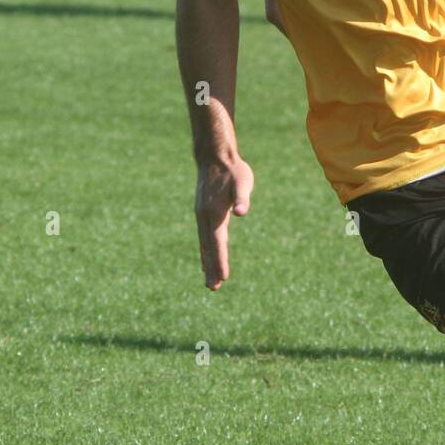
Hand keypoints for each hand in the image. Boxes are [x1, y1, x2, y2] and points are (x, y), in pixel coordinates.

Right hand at [194, 155, 254, 289]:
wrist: (214, 157)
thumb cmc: (233, 170)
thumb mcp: (242, 182)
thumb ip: (242, 197)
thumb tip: (242, 212)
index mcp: (214, 213)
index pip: (218, 242)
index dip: (220, 260)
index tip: (223, 277)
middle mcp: (204, 217)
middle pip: (209, 248)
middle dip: (211, 268)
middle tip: (213, 288)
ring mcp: (202, 216)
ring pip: (205, 245)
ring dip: (207, 263)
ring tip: (209, 282)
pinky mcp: (203, 214)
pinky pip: (204, 238)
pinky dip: (206, 251)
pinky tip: (207, 260)